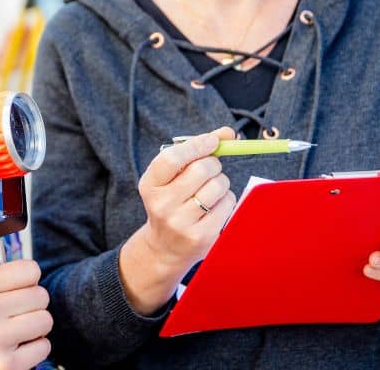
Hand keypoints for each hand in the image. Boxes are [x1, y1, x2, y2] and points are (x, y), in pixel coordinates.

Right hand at [0, 259, 51, 369]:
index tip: (22, 291)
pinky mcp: (8, 364)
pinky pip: (44, 346)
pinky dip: (34, 351)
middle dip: (33, 308)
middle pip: (41, 295)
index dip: (29, 282)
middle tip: (16, 318)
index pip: (29, 269)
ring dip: (35, 330)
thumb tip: (32, 275)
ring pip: (45, 320)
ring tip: (16, 335)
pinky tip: (15, 351)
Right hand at [119, 127, 236, 313]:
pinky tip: (214, 206)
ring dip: (221, 182)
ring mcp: (181, 223)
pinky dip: (226, 199)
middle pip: (200, 169)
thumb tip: (229, 132)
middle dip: (213, 163)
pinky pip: (228, 204)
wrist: (165, 246)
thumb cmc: (172, 201)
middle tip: (211, 168)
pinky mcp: (201, 236)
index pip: (172, 158)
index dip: (197, 145)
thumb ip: (195, 150)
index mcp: (150, 185)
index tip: (213, 141)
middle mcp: (162, 205)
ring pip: (218, 185)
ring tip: (210, 190)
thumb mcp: (171, 176)